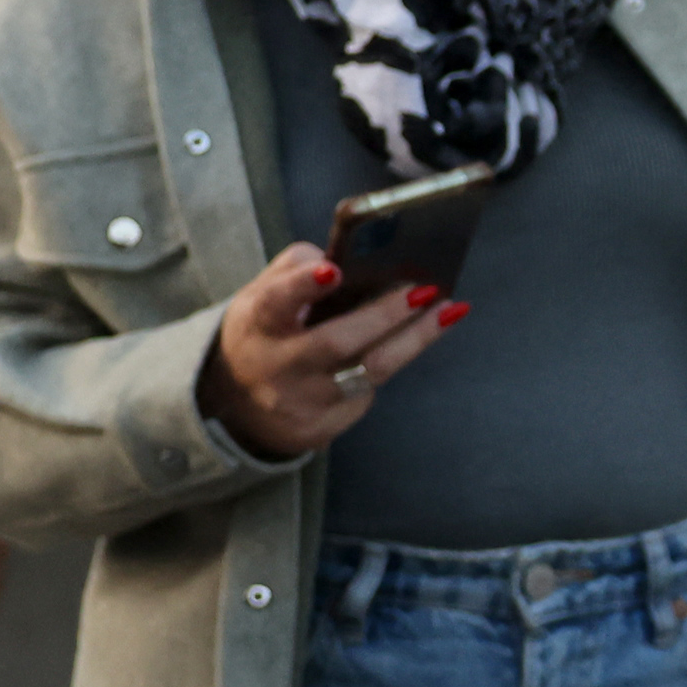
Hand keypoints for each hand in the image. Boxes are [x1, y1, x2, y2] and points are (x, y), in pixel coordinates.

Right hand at [197, 246, 456, 459]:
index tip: (333, 271)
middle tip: (425, 290)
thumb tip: (348, 259)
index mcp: (258, 323)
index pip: (276, 303)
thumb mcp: (262, 294)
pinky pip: (369, 392)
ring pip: (369, 371)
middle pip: (337, 342)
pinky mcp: (324, 427)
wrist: (238, 405)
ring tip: (448, 310)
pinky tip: (413, 340)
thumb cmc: (266, 332)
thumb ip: (297, 269)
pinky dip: (393, 360)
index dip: (303, 287)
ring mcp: (303, 402)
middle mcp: (278, 366)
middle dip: (386, 315)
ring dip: (414, 339)